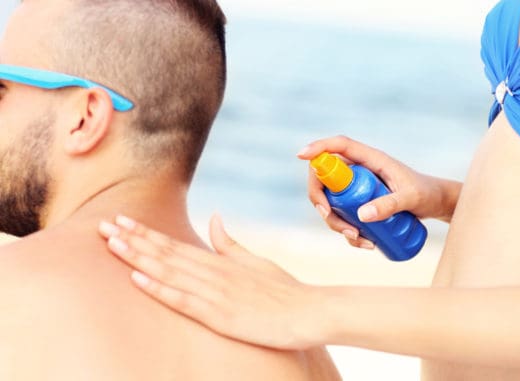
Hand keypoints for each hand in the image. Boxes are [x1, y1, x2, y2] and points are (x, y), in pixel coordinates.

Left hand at [97, 214, 326, 349]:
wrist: (310, 311)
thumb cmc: (283, 290)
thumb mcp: (255, 261)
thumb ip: (229, 243)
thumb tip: (214, 217)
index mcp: (220, 262)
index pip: (174, 244)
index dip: (145, 232)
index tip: (121, 220)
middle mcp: (214, 273)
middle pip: (166, 253)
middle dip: (132, 239)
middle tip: (102, 224)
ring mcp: (216, 294)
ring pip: (170, 272)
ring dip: (139, 257)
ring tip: (111, 243)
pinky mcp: (221, 316)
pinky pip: (185, 301)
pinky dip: (160, 289)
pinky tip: (139, 278)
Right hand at [298, 135, 460, 248]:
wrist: (435, 203)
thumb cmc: (426, 193)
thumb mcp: (411, 199)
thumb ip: (390, 204)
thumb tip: (361, 215)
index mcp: (370, 159)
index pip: (338, 146)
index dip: (317, 148)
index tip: (300, 156)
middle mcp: (359, 171)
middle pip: (325, 178)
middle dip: (321, 200)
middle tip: (330, 218)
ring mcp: (357, 188)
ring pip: (331, 202)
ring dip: (336, 223)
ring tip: (359, 240)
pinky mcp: (359, 204)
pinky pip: (343, 217)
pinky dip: (347, 232)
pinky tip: (365, 244)